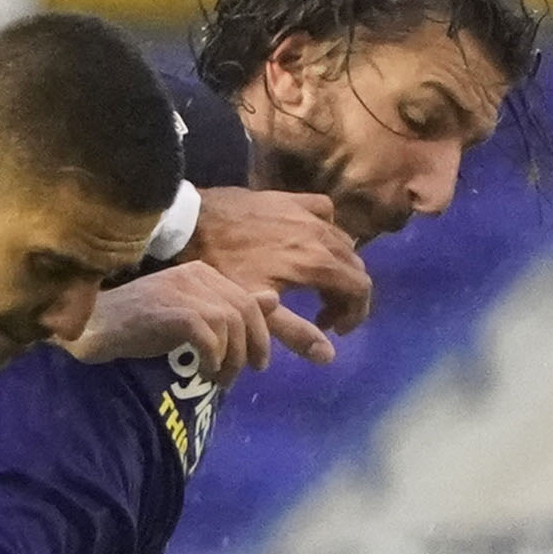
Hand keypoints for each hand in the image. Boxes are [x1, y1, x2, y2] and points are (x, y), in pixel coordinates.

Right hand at [67, 259, 331, 374]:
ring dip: (230, 359)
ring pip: (230, 325)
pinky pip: (209, 337)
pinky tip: (201, 372)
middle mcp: (195, 275)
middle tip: (241, 375)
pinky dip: (211, 359)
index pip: (247, 300)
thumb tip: (273, 298)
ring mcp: (181, 291)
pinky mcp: (170, 311)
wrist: (93, 327)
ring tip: (217, 379)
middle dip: (251, 348)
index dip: (261, 334)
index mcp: (201, 272)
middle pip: (244, 312)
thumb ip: (229, 306)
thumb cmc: (136, 324)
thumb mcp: (189, 314)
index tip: (256, 362)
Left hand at [185, 183, 373, 335]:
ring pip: (343, 240)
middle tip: (322, 314)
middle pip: (356, 266)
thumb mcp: (256, 307)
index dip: (355, 313)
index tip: (332, 328)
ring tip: (316, 285)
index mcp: (316, 263)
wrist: (192, 222)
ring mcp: (306, 213)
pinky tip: (309, 242)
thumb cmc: (222, 267)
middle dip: (346, 294)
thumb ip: (295, 331)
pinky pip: (324, 212)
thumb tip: (329, 354)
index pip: (360, 288)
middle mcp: (320, 234)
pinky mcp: (291, 199)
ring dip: (338, 266)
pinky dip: (326, 231)